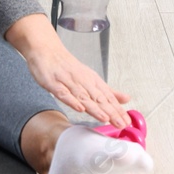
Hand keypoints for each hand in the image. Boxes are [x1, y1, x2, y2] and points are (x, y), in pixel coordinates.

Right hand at [5, 15, 131, 126]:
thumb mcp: (91, 77)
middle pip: (98, 98)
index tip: (127, 121)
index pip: (108, 97)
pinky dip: (71, 100)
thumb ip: (108, 91)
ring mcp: (68, 81)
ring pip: (83, 96)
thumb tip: (126, 99)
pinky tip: (79, 108)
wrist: (47, 50)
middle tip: (121, 123)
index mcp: (92, 80)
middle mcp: (82, 81)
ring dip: (95, 108)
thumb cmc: (68, 66)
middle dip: (110, 112)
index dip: (117, 110)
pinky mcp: (53, 82)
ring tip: (105, 118)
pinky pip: (63, 93)